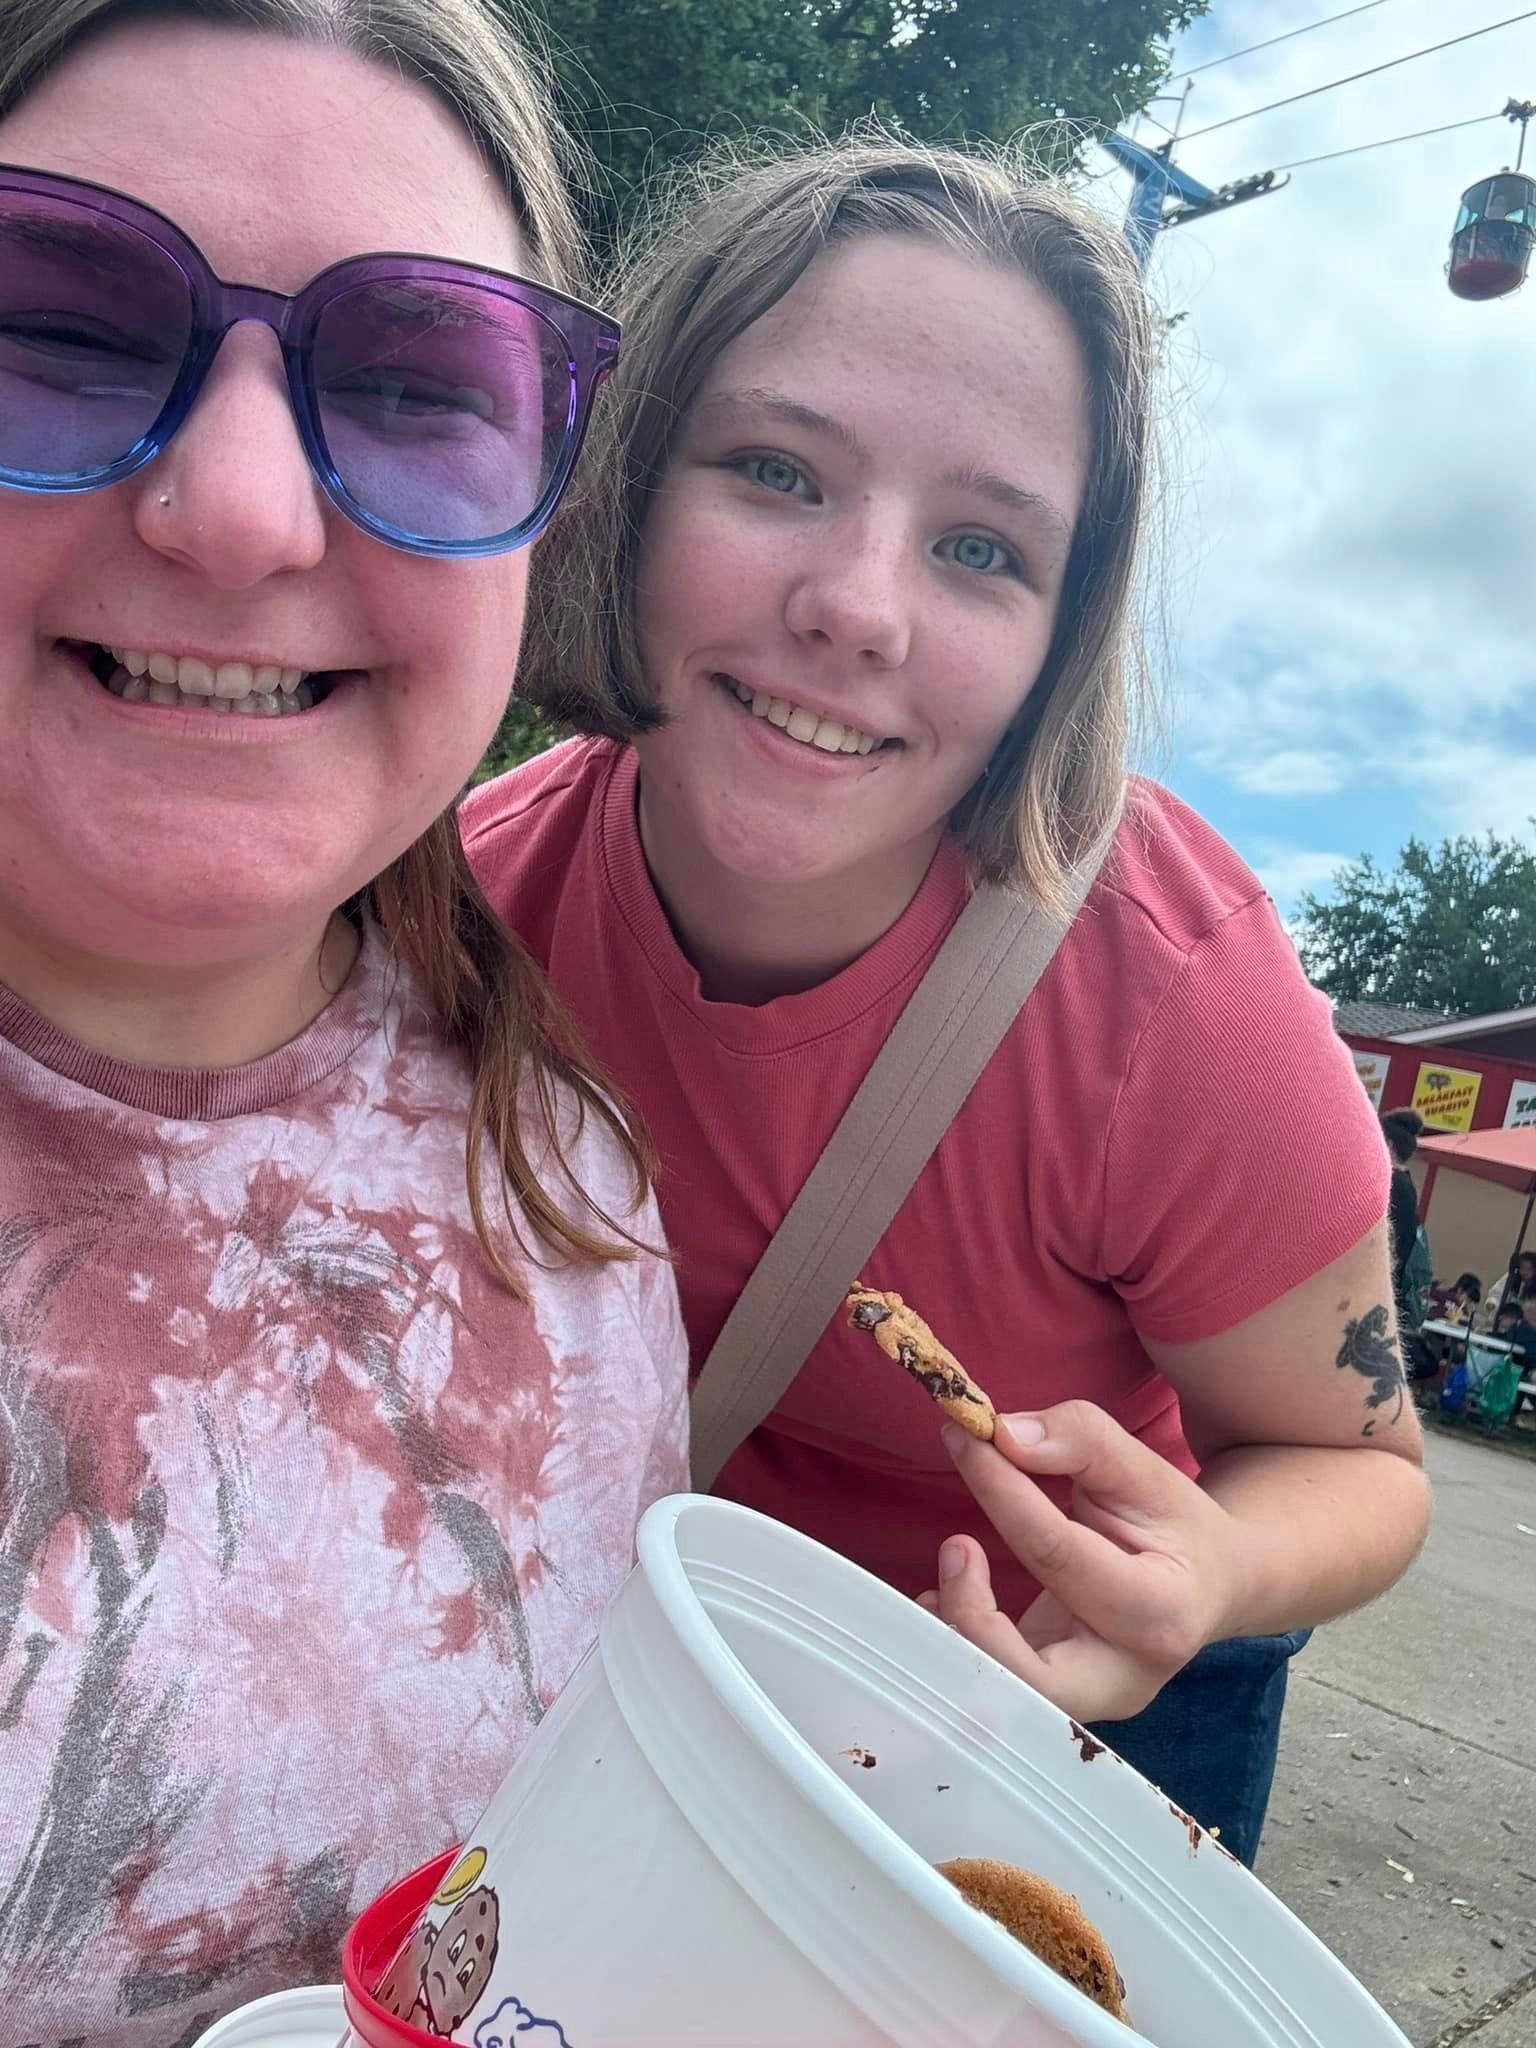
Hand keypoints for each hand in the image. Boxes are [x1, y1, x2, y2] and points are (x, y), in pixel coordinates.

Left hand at [918, 1401, 1246, 1722]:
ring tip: (954, 1560)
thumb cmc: (1176, 1524)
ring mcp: (1091, 1698)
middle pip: (1032, 1679)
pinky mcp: (1057, 1698)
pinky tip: (941, 1597)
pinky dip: (955, 1643)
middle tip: (957, 1545)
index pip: (1057, 1553)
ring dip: (958, 1632)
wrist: (1211, 1585)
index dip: (1001, 1491)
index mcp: (1159, 1607)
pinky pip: (993, 1687)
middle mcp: (1125, 1672)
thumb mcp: (1147, 1470)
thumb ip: (1080, 1440)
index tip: (963, 1439)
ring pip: (1005, 1695)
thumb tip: (1003, 1435)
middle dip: (974, 1618)